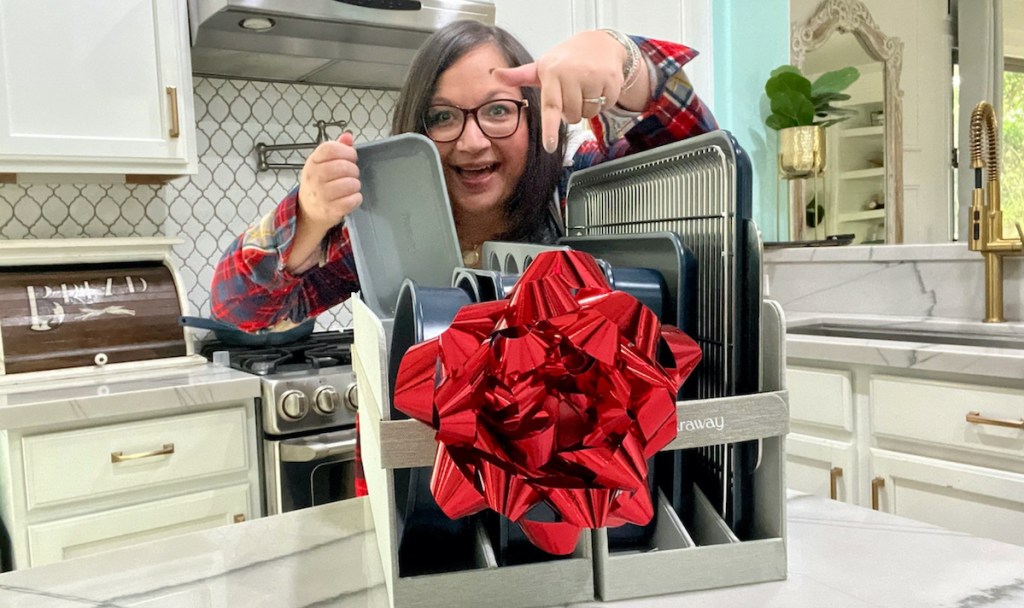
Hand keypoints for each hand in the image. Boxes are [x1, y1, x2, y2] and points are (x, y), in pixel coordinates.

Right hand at [297, 131, 361, 235]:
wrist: (309, 209)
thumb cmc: (320, 182)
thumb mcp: (323, 162)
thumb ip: (337, 148)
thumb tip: (348, 136)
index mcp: (313, 162)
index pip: (330, 148)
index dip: (346, 151)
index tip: (351, 157)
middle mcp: (315, 177)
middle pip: (344, 166)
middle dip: (353, 170)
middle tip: (351, 175)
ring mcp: (322, 195)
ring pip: (351, 184)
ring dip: (355, 185)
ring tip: (350, 187)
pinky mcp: (331, 210)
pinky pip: (353, 200)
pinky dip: (356, 198)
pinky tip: (350, 197)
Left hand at [494, 30, 626, 152]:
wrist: (600, 43)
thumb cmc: (567, 59)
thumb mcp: (543, 66)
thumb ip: (520, 75)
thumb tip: (495, 75)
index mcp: (552, 72)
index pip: (551, 106)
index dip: (550, 128)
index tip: (550, 146)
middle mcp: (572, 73)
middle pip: (572, 116)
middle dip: (572, 111)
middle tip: (573, 92)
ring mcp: (593, 76)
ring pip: (589, 114)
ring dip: (587, 107)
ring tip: (586, 88)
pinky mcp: (611, 80)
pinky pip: (605, 106)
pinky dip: (603, 101)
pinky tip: (599, 86)